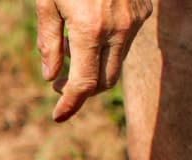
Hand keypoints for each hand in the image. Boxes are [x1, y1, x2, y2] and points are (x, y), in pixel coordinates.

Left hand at [36, 0, 152, 121]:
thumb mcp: (48, 3)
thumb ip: (48, 42)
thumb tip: (50, 77)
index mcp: (90, 29)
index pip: (84, 83)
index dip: (71, 104)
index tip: (58, 116)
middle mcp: (118, 29)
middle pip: (104, 81)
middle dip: (81, 90)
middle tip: (59, 83)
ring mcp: (135, 20)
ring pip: (116, 62)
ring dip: (93, 66)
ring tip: (69, 44)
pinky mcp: (143, 12)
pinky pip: (125, 41)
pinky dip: (106, 46)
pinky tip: (88, 28)